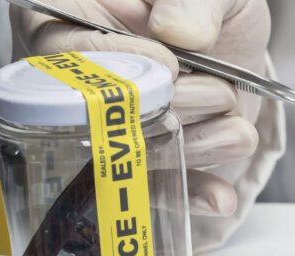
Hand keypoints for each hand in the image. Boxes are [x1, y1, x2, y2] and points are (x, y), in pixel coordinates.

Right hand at [11, 0, 270, 216]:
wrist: (229, 31)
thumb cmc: (201, 3)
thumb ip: (189, 1)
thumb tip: (178, 34)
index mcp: (64, 19)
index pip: (70, 60)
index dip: (126, 74)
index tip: (173, 65)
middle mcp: (77, 81)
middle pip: (105, 120)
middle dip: (172, 110)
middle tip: (217, 91)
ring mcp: (111, 126)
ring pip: (138, 157)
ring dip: (198, 142)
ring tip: (230, 110)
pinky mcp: (147, 158)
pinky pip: (157, 192)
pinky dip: (191, 194)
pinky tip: (219, 197)